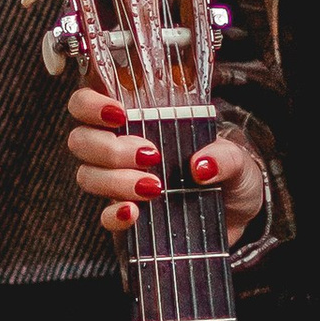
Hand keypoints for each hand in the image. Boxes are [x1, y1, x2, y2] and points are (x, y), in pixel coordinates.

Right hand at [67, 89, 266, 240]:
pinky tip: (133, 213)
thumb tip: (200, 165)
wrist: (239, 216)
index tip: (117, 113)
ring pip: (87, 176)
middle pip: (80, 140)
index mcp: (137, 119)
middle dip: (109, 148)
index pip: (87, 102)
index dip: (89, 103)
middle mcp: (120, 148)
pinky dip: (114, 215)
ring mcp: (119, 183)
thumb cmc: (229, 174)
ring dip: (115, 180)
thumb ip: (224, 156)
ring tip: (154, 187)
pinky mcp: (126, 218)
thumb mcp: (237, 158)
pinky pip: (103, 216)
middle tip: (149, 155)